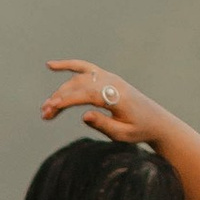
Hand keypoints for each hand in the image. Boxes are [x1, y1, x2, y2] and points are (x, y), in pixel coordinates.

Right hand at [43, 59, 163, 145]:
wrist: (155, 120)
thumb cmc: (138, 130)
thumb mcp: (123, 134)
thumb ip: (103, 125)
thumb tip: (84, 116)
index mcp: (118, 97)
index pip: (86, 94)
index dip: (67, 100)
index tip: (50, 109)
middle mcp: (112, 82)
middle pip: (78, 86)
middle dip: (58, 99)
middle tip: (44, 115)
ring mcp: (109, 77)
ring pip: (77, 79)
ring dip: (59, 92)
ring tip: (46, 109)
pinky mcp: (106, 77)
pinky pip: (84, 68)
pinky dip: (67, 66)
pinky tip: (50, 65)